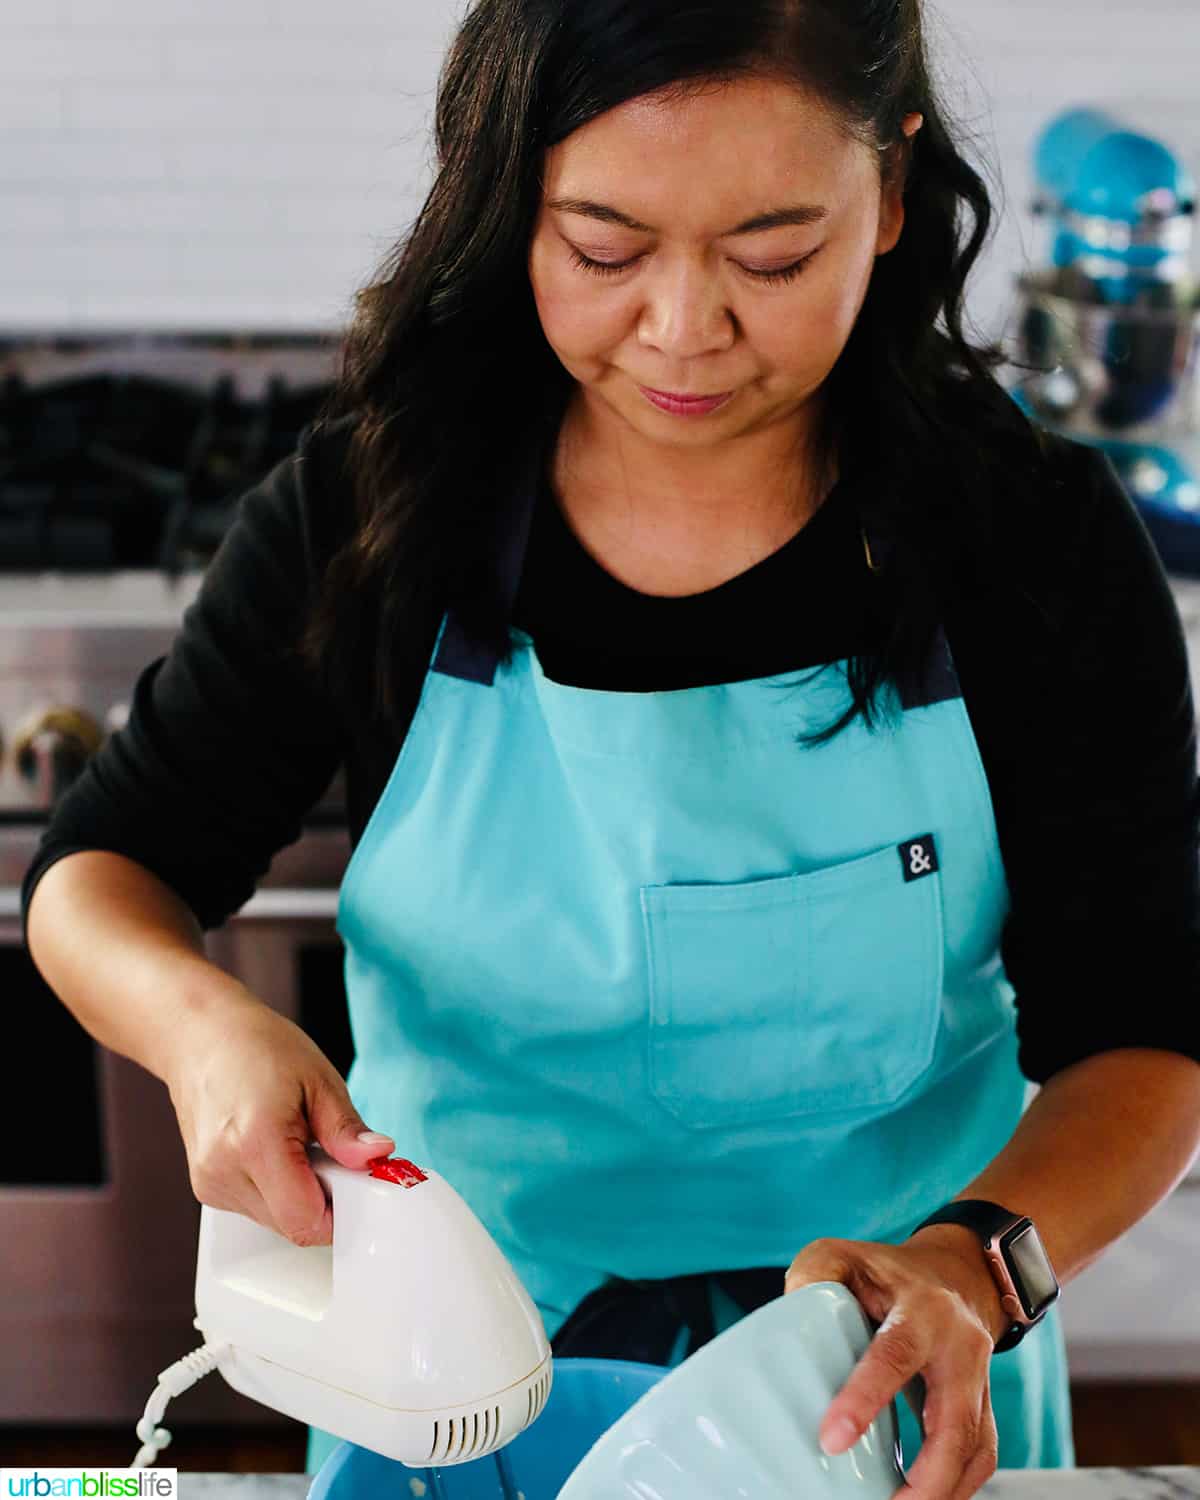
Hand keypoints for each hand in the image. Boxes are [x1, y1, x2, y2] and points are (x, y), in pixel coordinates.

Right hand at [163, 986, 394, 1246]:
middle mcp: (224, 1171)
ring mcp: (209, 1183)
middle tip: (329, 1152)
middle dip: (324, 1198)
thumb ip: (347, 1130)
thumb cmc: (257, 1046)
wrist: (201, 1036)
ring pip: (275, 1221)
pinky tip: (276, 1150)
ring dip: (299, 1195)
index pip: (306, 1221)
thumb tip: (377, 1157)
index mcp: (255, 1142)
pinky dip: (276, 1190)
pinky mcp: (206, 1186)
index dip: (342, 1210)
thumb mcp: (318, 1079)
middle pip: (292, 1225)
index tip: (357, 1182)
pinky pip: (256, 1209)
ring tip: (298, 1144)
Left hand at [785, 1228, 1009, 1499]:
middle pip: (955, 1421)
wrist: (956, 1274)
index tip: (833, 1439)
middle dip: (927, 1476)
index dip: (865, 1398)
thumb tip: (786, 1318)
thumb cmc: (887, 1272)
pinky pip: (980, 1455)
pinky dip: (956, 1487)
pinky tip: (924, 1498)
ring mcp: (978, 1379)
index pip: (895, 1355)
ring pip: (976, 1447)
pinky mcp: (982, 1406)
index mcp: (921, 1309)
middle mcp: (959, 1346)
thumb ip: (813, 1277)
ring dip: (943, 1490)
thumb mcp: (843, 1255)